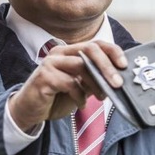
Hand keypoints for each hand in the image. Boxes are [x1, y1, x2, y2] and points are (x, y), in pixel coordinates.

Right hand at [8, 41, 126, 131]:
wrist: (29, 111)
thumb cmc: (55, 98)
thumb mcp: (80, 87)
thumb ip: (94, 80)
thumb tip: (118, 78)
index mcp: (69, 52)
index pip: (95, 44)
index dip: (112, 52)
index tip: (124, 65)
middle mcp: (59, 53)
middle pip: (90, 50)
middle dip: (107, 66)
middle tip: (118, 83)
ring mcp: (50, 63)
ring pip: (81, 65)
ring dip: (96, 83)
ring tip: (101, 97)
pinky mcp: (44, 77)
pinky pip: (69, 83)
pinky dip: (79, 96)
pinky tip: (80, 104)